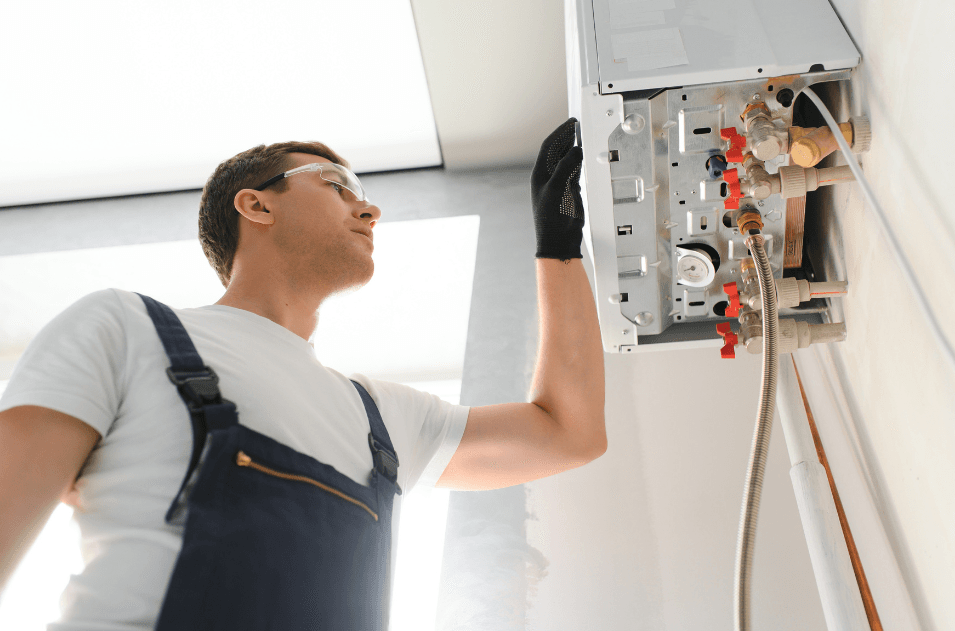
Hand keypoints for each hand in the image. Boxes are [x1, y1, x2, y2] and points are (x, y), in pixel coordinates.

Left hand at [531, 117, 584, 259]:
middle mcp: (549, 177)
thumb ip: (566, 167)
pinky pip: (576, 170)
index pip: (549, 147)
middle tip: (578, 125)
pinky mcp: (570, 190)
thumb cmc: (551, 218)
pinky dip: (580, 161)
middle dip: (567, 137)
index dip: (559, 133)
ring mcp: (560, 183)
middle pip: (558, 150)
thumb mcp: (557, 188)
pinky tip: (585, 154)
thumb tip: (576, 150)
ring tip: (583, 135)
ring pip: (567, 159)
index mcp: (540, 174)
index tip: (570, 123)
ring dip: (574, 147)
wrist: (560, 239)